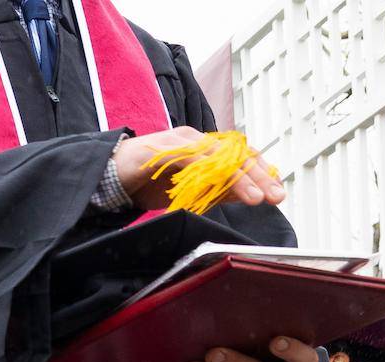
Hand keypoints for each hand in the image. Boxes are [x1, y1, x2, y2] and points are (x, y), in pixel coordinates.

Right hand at [113, 126, 283, 209]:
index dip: (261, 173)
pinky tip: (223, 186)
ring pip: (220, 156)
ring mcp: (182, 141)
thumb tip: (247, 193)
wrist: (108, 176)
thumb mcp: (189, 191)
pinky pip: (193, 157)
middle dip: (260, 176)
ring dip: (241, 177)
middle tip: (276, 196)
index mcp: (206, 149)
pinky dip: (211, 171)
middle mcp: (198, 140)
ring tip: (256, 197)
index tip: (276, 192)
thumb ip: (216, 189)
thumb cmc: (146, 183)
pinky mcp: (165, 148)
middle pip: (237, 154)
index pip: (241, 157)